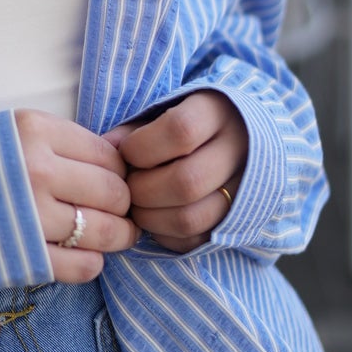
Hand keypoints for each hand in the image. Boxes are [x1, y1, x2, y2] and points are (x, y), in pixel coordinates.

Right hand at [13, 110, 137, 283]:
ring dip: (117, 237)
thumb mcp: (12, 131)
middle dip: (123, 207)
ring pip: (107, 232)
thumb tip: (120, 168)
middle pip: (115, 194)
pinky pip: (84, 267)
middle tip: (117, 212)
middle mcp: (37, 171)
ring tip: (112, 236)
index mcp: (35, 131)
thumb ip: (62, 142)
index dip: (118, 172)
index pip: (109, 155)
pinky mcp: (25, 258)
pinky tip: (82, 256)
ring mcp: (32, 218)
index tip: (111, 181)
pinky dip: (92, 263)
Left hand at [106, 92, 247, 253]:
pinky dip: (166, 235)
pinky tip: (155, 217)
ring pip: (192, 218)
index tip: (128, 152)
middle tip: (128, 185)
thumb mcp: (165, 111)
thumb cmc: (187, 120)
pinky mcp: (238, 221)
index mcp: (218, 112)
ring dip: (150, 217)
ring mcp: (244, 190)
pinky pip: (196, 240)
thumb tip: (108, 149)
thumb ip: (136, 129)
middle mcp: (240, 151)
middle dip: (142, 189)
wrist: (238, 135)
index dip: (142, 147)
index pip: (181, 131)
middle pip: (187, 181)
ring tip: (137, 204)